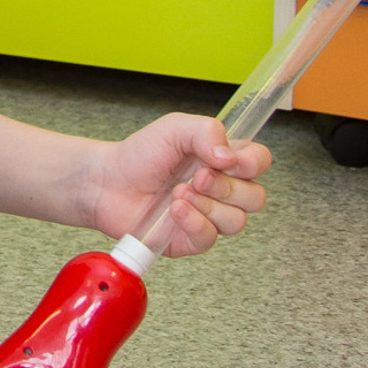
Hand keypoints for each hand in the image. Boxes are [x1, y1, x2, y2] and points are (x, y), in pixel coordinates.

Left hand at [88, 113, 271, 256]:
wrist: (108, 181)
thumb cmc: (140, 154)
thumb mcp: (173, 129)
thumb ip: (206, 130)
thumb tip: (230, 155)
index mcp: (222, 160)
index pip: (259, 162)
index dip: (252, 163)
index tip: (229, 161)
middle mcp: (221, 189)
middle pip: (255, 197)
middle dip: (227, 187)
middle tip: (197, 176)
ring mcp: (209, 216)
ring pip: (236, 221)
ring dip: (207, 204)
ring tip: (178, 192)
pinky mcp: (192, 238)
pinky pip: (209, 238)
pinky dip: (193, 222)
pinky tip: (174, 210)